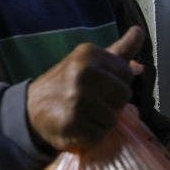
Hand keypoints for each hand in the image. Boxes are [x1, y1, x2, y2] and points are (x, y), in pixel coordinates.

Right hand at [26, 25, 145, 151]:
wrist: (30, 109)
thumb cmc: (66, 83)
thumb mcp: (90, 62)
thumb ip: (118, 51)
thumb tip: (139, 32)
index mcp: (90, 54)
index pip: (127, 75)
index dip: (116, 85)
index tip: (98, 86)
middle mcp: (84, 72)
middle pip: (123, 97)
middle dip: (111, 104)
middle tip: (90, 103)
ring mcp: (77, 98)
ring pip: (112, 119)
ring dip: (100, 123)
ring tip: (82, 116)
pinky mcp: (71, 123)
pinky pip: (99, 136)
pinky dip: (90, 137)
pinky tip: (77, 127)